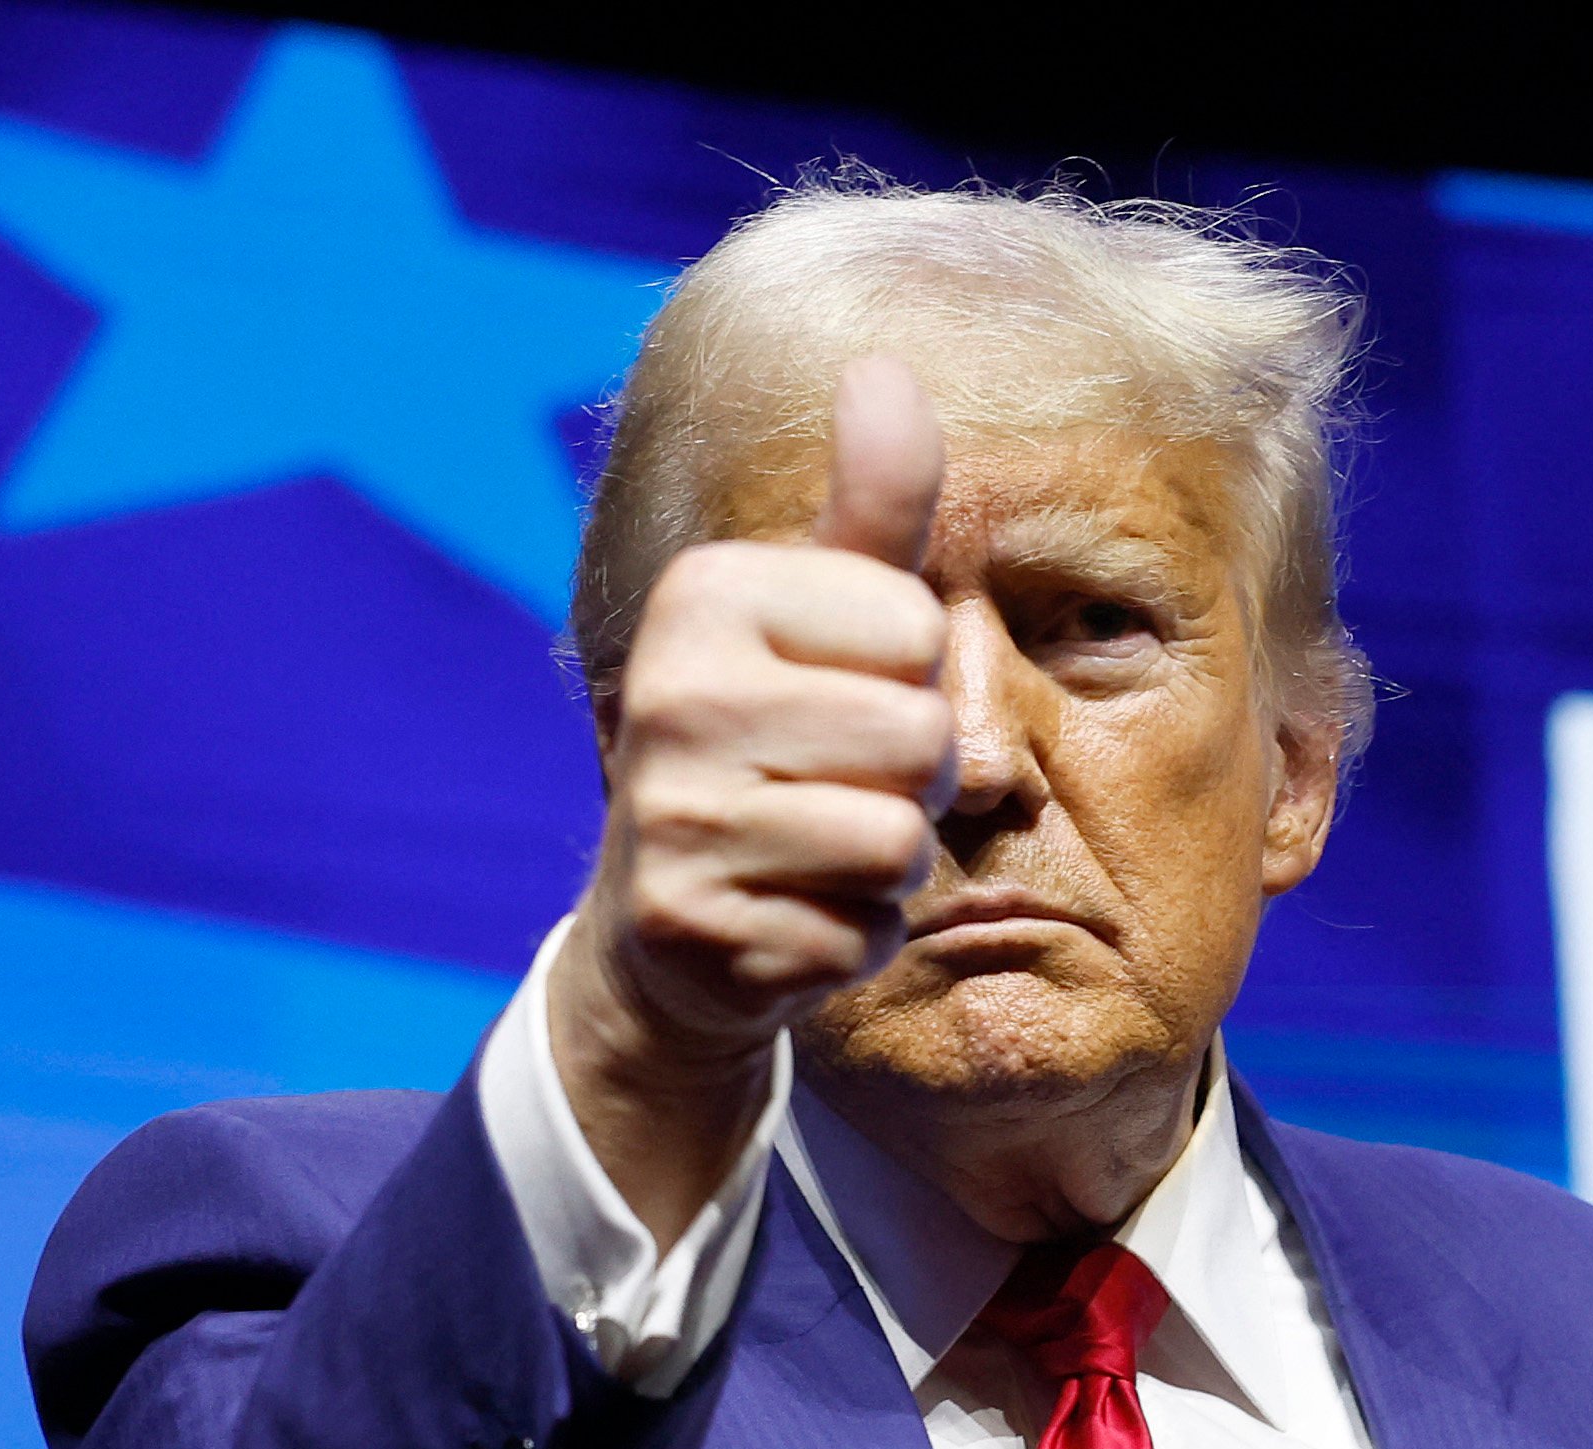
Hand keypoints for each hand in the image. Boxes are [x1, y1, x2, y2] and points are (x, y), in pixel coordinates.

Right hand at [549, 357, 951, 1241]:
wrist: (668, 919)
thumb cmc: (776, 738)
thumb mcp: (825, 611)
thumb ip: (873, 504)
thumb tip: (885, 367)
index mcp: (705, 594)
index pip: (924, 631)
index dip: (915, 679)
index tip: (842, 695)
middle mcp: (670, 694)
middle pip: (922, 739)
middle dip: (912, 780)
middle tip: (837, 785)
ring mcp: (671, 817)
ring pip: (896, 842)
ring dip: (887, 863)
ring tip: (818, 849)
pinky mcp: (688, 927)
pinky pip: (856, 934)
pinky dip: (847, 938)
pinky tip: (788, 915)